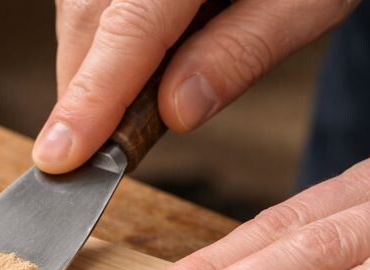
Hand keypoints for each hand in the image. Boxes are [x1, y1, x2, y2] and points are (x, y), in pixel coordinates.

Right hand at [34, 0, 358, 173]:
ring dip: (90, 69)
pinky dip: (100, 43)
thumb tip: (177, 112)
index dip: (92, 97)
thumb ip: (240, 53)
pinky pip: (88, 2)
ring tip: (120, 104)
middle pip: (87, 22)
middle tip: (96, 150)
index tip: (63, 154)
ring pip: (78, 13)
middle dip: (84, 92)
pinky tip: (130, 63)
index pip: (130, 29)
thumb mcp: (306, 2)